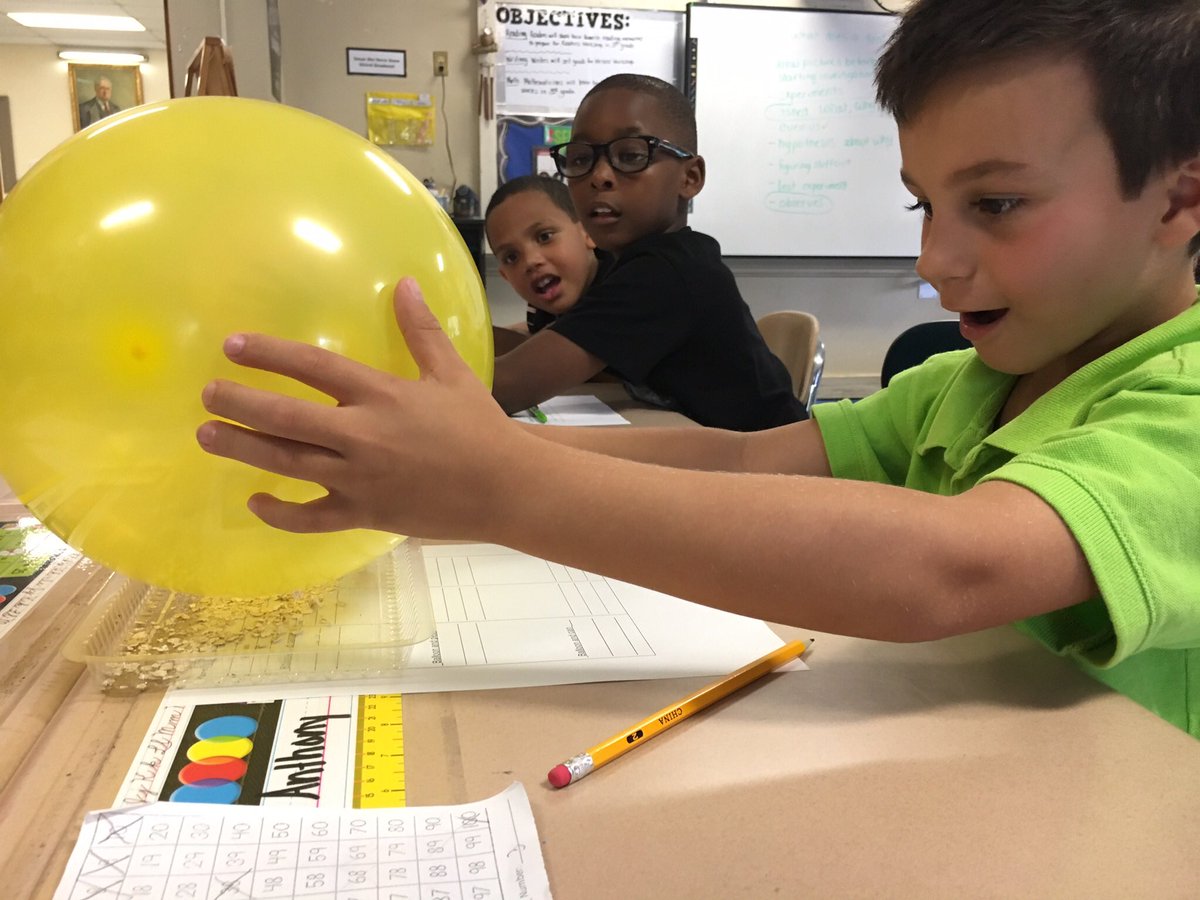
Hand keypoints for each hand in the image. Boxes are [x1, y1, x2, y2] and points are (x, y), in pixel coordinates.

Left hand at [196, 277, 523, 538]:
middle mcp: (362, 436)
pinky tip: (255, 502)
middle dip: (240, 403)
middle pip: (286, 418)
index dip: (269, 355)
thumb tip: (404, 283)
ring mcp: (358, 479)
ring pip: (287, 463)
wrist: (507, 488)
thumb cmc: (480, 428)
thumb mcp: (452, 373)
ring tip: (207, 436)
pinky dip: (280, 513)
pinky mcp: (364, 514)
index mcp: (382, 395)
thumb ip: (421, 330)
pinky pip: (311, 518)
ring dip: (243, 448)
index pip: (314, 368)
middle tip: (208, 394)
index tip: (233, 346)